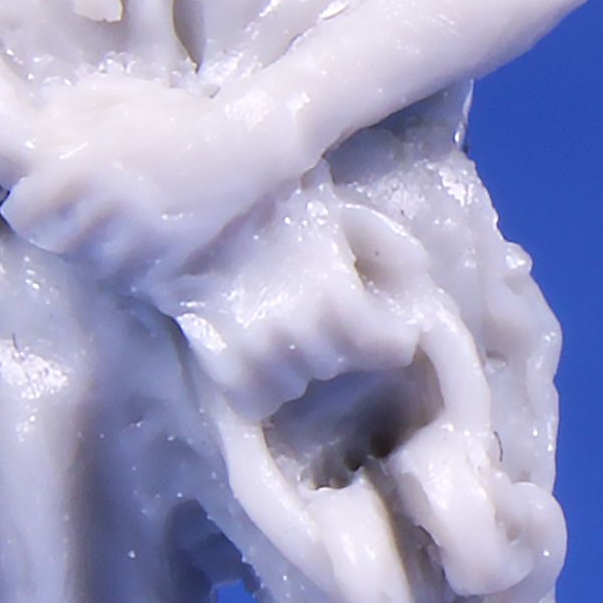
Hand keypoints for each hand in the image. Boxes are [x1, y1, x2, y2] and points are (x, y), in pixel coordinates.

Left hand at [3, 71, 305, 297]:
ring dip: (92, 248)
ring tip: (111, 223)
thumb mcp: (116, 96)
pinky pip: (126, 276)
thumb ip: (67, 110)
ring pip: (89, 263)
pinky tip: (138, 238)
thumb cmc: (178, 118)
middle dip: (60, 226)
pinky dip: (126, 262)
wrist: (245, 150)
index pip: (23, 213)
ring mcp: (134, 244)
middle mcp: (102, 212)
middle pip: (54, 242)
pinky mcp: (162, 266)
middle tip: (77, 210)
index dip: (27, 204)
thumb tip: (35, 128)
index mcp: (81, 170)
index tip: (38, 197)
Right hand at [166, 190, 423, 420]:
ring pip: (294, 387)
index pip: (390, 348)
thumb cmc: (269, 203)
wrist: (181, 201)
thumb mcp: (340, 208)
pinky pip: (251, 400)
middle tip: (322, 317)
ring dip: (295, 367)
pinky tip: (254, 357)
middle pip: (338, 366)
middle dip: (339, 346)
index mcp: (335, 290)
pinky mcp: (216, 363)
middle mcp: (297, 328)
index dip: (390, 337)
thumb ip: (386, 241)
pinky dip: (256, 388)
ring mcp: (255, 350)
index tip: (386, 326)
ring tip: (283, 334)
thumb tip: (422, 275)